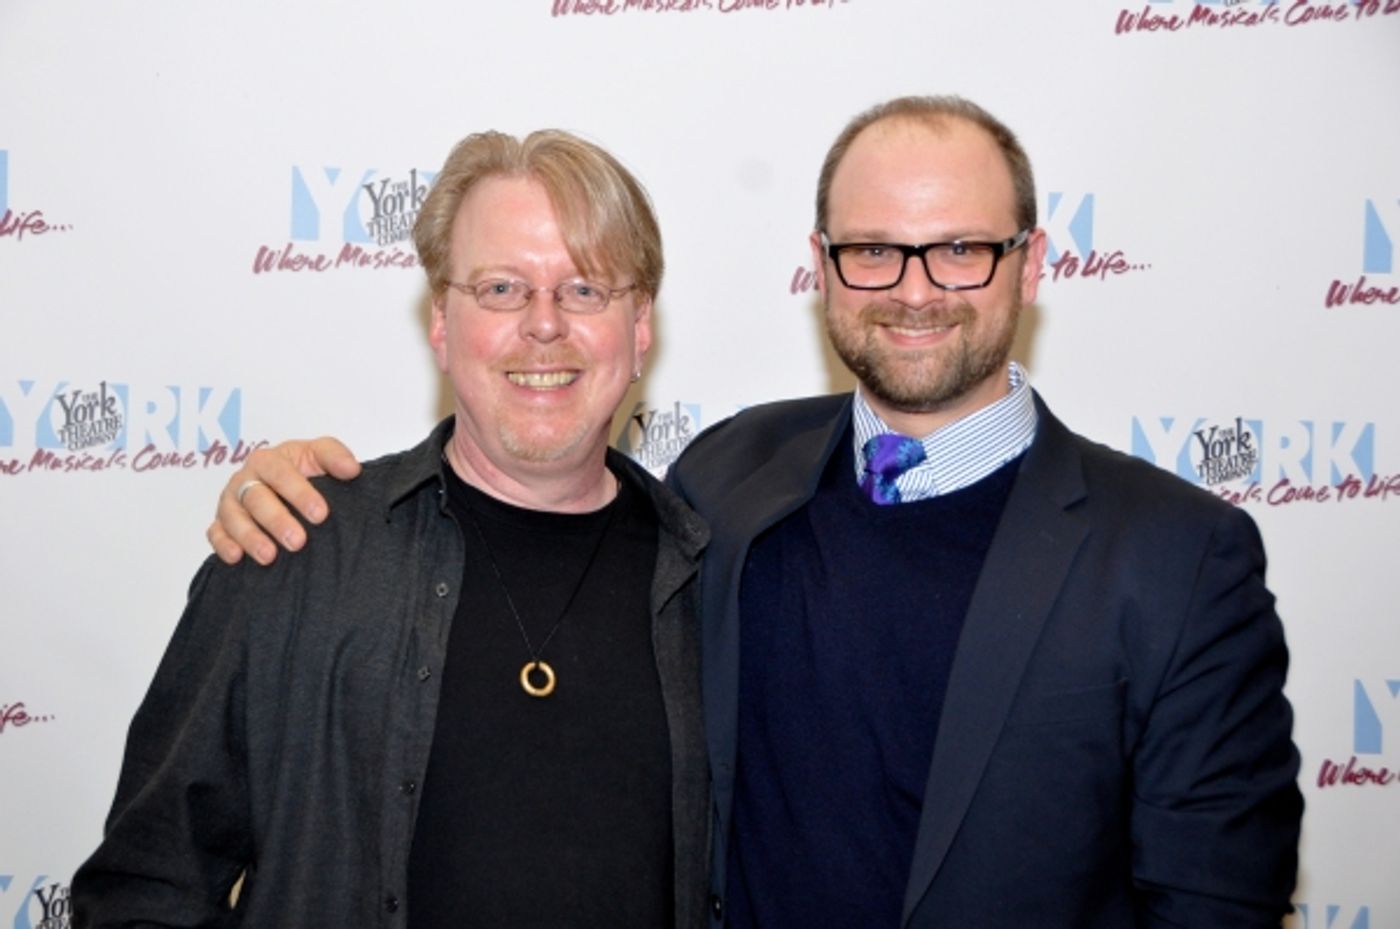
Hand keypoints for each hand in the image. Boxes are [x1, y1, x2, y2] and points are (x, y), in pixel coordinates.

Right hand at [206, 438, 360, 565]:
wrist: (285, 485)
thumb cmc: (301, 469)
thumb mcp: (319, 455)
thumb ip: (334, 456)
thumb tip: (351, 468)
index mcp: (268, 460)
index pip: (280, 473)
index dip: (299, 493)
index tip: (321, 514)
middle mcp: (246, 480)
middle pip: (255, 498)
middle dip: (276, 521)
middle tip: (298, 541)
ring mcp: (231, 502)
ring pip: (233, 518)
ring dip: (251, 537)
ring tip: (270, 556)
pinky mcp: (221, 522)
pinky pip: (215, 533)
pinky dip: (223, 545)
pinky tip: (236, 557)